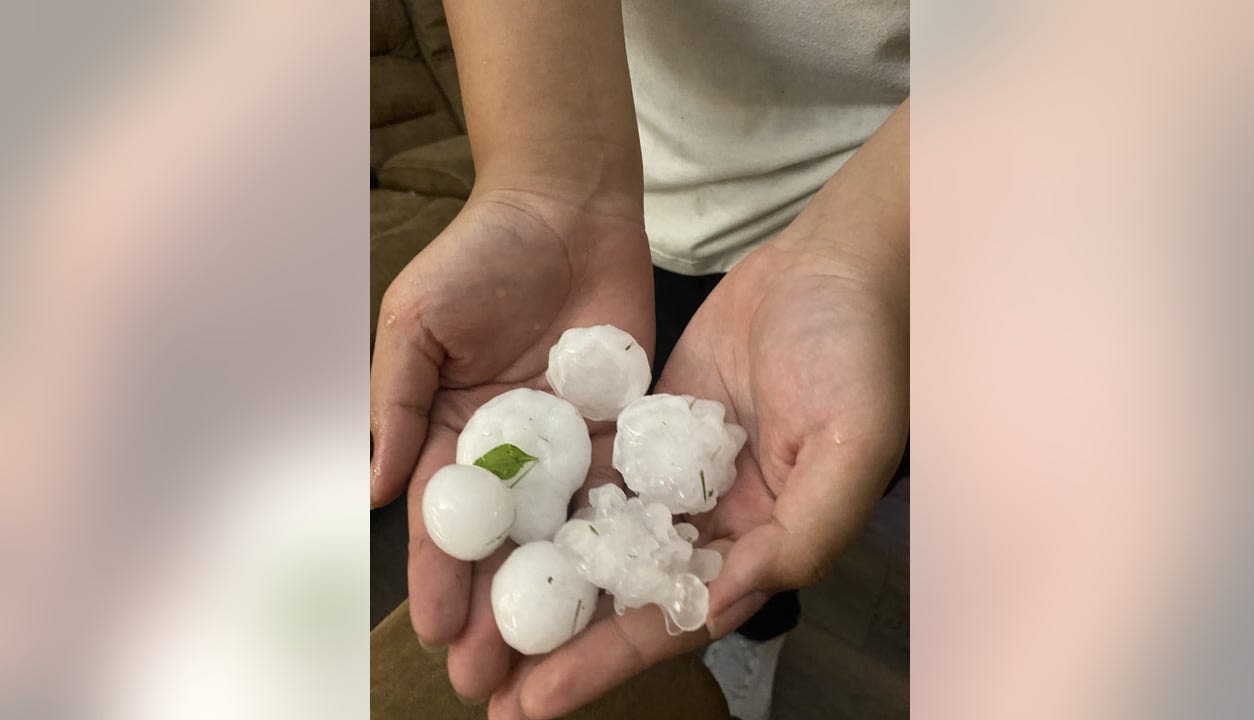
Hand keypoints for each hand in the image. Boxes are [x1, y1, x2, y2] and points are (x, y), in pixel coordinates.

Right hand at [370, 187, 653, 700]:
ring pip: (562, 535)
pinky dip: (618, 540)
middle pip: (504, 546)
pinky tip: (620, 591)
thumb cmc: (480, 254)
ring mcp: (572, 447)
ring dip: (554, 597)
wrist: (568, 205)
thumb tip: (377, 493)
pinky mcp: (626, 430)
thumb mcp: (418, 321)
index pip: (445, 520)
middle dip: (494, 610)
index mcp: (452, 433)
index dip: (438, 576)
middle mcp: (512, 453)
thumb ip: (397, 403)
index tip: (434, 630)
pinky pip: (622, 491)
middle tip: (489, 677)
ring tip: (551, 659)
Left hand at [488, 231, 907, 718]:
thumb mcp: (851, 445)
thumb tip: (725, 596)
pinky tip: (494, 526)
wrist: (833, 262)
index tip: (532, 702)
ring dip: (540, 581)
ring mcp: (678, 473)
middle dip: (554, 643)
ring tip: (469, 621)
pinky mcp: (651, 426)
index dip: (603, 663)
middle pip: (624, 595)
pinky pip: (594, 473)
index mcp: (766, 544)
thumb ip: (804, 531)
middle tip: (477, 686)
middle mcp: (717, 521)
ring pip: (599, 540)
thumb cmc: (859, 353)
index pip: (674, 618)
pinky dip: (548, 502)